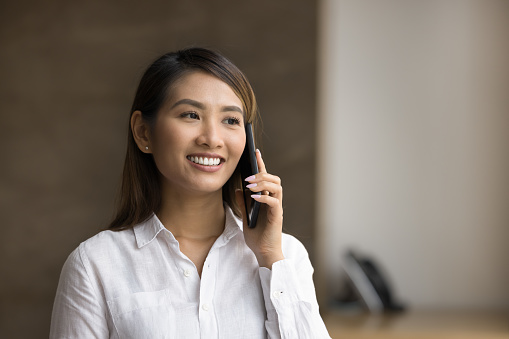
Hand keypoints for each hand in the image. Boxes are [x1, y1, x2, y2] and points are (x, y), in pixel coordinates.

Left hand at [235, 149, 284, 268]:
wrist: (263, 253)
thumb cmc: (257, 236)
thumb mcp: (245, 217)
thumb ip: (243, 203)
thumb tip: (238, 189)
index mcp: (267, 199)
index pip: (266, 178)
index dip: (261, 164)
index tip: (255, 152)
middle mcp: (274, 201)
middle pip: (274, 179)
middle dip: (261, 174)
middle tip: (247, 177)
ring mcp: (276, 208)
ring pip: (277, 187)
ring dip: (263, 183)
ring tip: (250, 185)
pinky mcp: (277, 216)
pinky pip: (274, 202)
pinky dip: (264, 197)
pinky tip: (254, 197)